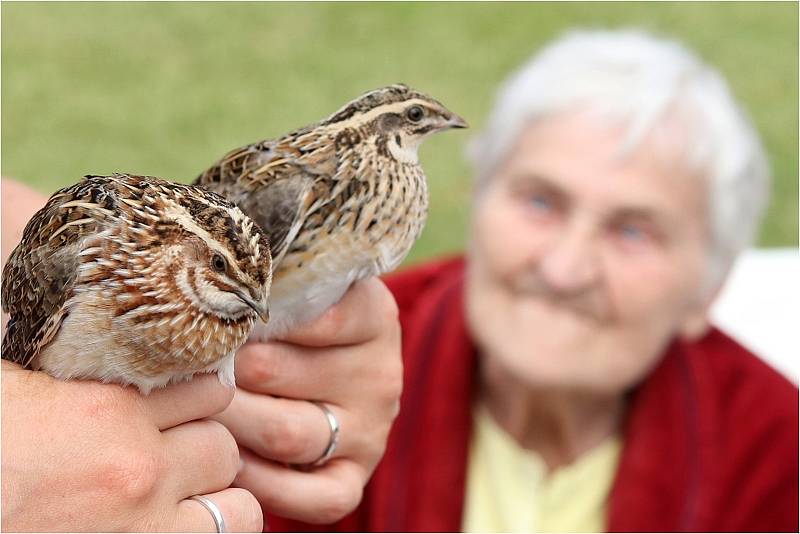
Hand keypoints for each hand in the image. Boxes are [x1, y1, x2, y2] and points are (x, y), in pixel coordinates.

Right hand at [1, 363, 262, 531]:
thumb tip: (46, 320)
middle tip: (179, 449)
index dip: (198, 394)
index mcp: (103, 411)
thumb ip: (48, 363)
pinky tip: (189, 522)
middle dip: (204, 440)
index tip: (187, 402)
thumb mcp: (7, 385)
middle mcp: (136, 465)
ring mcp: (145, 522)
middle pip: (221, 436)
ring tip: (190, 491)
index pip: (205, 386)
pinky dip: (216, 528)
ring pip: (235, 491)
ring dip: (216, 488)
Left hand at [213, 277, 402, 523]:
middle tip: (180, 364)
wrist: (334, 371)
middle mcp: (380, 376)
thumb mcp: (300, 285)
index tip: (212, 316)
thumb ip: (272, 281)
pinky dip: (260, 482)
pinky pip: (311, 498)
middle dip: (219, 370)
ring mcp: (371, 432)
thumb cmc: (297, 319)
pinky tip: (229, 460)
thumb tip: (206, 285)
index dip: (249, 318)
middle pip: (277, 374)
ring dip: (228, 421)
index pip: (312, 314)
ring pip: (285, 434)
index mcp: (374, 317)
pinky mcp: (353, 480)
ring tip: (194, 406)